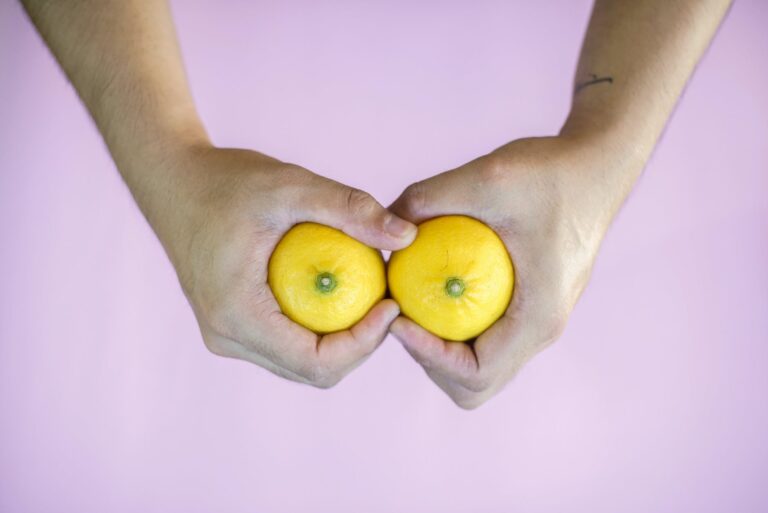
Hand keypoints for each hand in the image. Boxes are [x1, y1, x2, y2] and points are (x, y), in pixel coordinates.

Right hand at [146, 145, 416, 387]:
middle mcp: (227, 336)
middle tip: (386, 297)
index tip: (392, 303)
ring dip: (341, 340)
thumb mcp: (291, 186)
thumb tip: (407, 235)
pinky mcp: (230, 324)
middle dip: (360, 344)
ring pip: (299, 362)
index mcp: (237, 314)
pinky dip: (318, 328)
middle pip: (312, 370)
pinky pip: (284, 344)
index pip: (317, 362)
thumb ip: (349, 208)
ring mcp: (225, 335)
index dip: (365, 343)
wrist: (172, 180)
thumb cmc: (227, 180)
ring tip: (368, 294)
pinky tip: (339, 291)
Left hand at [388, 136, 642, 407]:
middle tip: (402, 313)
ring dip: (440, 348)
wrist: (599, 167)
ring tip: (412, 302)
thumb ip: (429, 197)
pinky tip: (432, 285)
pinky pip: (487, 337)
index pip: (476, 374)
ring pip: (480, 366)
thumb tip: (383, 225)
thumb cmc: (551, 171)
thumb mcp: (486, 176)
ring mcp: (538, 321)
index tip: (399, 317)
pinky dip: (454, 327)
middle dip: (430, 360)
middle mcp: (541, 329)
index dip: (428, 358)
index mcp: (538, 316)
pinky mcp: (531, 305)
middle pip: (474, 384)